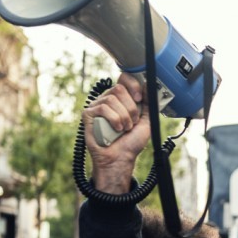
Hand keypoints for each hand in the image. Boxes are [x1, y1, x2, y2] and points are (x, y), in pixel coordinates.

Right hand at [82, 73, 153, 194]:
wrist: (120, 158)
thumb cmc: (131, 142)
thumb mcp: (146, 120)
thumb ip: (148, 103)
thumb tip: (148, 84)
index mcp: (121, 99)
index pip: (124, 79)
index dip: (133, 85)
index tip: (139, 99)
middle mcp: (108, 100)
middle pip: (119, 88)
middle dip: (130, 107)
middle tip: (132, 122)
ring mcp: (97, 106)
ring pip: (112, 99)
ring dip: (123, 116)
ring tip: (124, 129)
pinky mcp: (88, 114)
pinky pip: (103, 108)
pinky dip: (114, 119)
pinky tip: (116, 129)